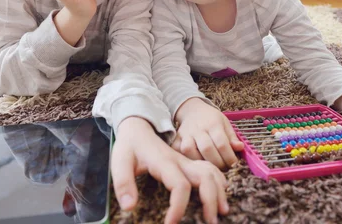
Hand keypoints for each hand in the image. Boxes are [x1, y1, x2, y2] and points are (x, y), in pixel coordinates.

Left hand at [111, 117, 228, 223]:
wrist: (138, 127)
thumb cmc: (129, 147)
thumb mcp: (120, 163)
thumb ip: (123, 184)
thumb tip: (130, 207)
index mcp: (164, 162)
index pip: (180, 185)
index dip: (178, 207)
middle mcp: (180, 161)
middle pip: (205, 177)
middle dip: (211, 199)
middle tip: (210, 222)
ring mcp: (187, 161)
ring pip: (212, 172)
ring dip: (219, 191)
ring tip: (221, 211)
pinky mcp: (189, 163)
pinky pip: (210, 169)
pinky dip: (219, 182)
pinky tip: (220, 196)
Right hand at [173, 98, 243, 169]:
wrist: (193, 111)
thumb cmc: (212, 120)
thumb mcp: (225, 124)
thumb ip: (232, 137)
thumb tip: (240, 148)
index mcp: (213, 123)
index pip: (222, 143)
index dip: (229, 157)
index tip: (234, 164)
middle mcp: (198, 128)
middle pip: (207, 149)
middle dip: (217, 163)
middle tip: (224, 169)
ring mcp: (186, 134)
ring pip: (190, 151)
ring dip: (201, 163)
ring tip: (210, 168)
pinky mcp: (176, 139)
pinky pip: (178, 152)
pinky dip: (186, 160)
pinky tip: (196, 165)